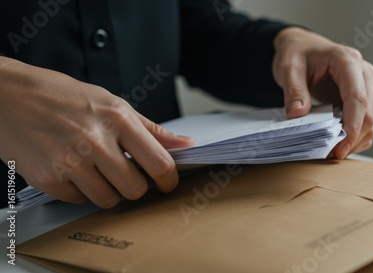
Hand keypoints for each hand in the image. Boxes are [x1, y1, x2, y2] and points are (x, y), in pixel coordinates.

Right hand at [0, 57, 193, 207]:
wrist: (8, 97)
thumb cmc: (62, 97)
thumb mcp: (112, 103)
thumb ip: (150, 128)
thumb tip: (185, 144)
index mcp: (117, 118)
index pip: (159, 163)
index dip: (169, 179)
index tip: (167, 183)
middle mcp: (95, 140)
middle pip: (136, 189)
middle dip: (135, 186)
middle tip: (125, 174)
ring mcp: (70, 161)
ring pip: (109, 200)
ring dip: (107, 190)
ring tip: (95, 169)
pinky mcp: (48, 178)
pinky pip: (79, 200)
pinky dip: (79, 190)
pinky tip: (71, 169)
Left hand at [273, 27, 372, 158]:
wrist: (302, 47)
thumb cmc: (297, 53)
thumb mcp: (288, 68)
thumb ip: (293, 90)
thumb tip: (298, 114)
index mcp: (347, 60)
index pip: (358, 97)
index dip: (352, 125)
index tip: (341, 147)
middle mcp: (363, 72)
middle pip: (369, 112)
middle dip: (353, 137)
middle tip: (332, 155)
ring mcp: (367, 85)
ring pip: (371, 120)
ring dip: (355, 139)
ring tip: (333, 152)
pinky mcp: (364, 97)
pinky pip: (366, 122)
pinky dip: (355, 136)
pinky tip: (339, 144)